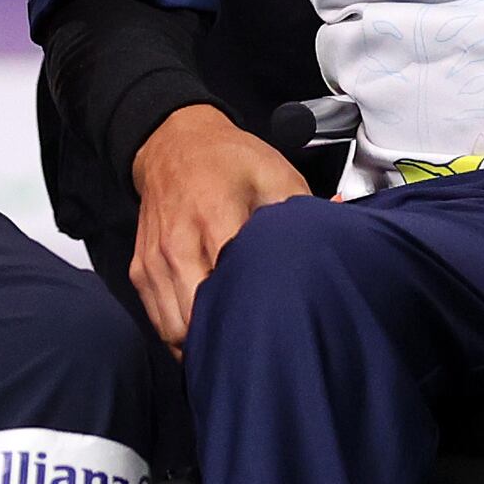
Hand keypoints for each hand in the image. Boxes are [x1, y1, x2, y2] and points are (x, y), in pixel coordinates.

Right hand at [127, 103, 307, 349]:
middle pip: (198, 317)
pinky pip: (159, 320)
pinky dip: (180, 331)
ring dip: (202, 340)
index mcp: (215, 216)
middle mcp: (179, 242)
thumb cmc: (228, 161)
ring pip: (174, 329)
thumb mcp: (275, 173)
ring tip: (232, 336)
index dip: (255, 311)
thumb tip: (341, 232)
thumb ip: (305, 210)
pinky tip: (206, 326)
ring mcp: (155, 260)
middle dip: (228, 335)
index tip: (277, 322)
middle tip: (258, 339)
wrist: (174, 143)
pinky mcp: (141, 270)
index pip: (230, 284)